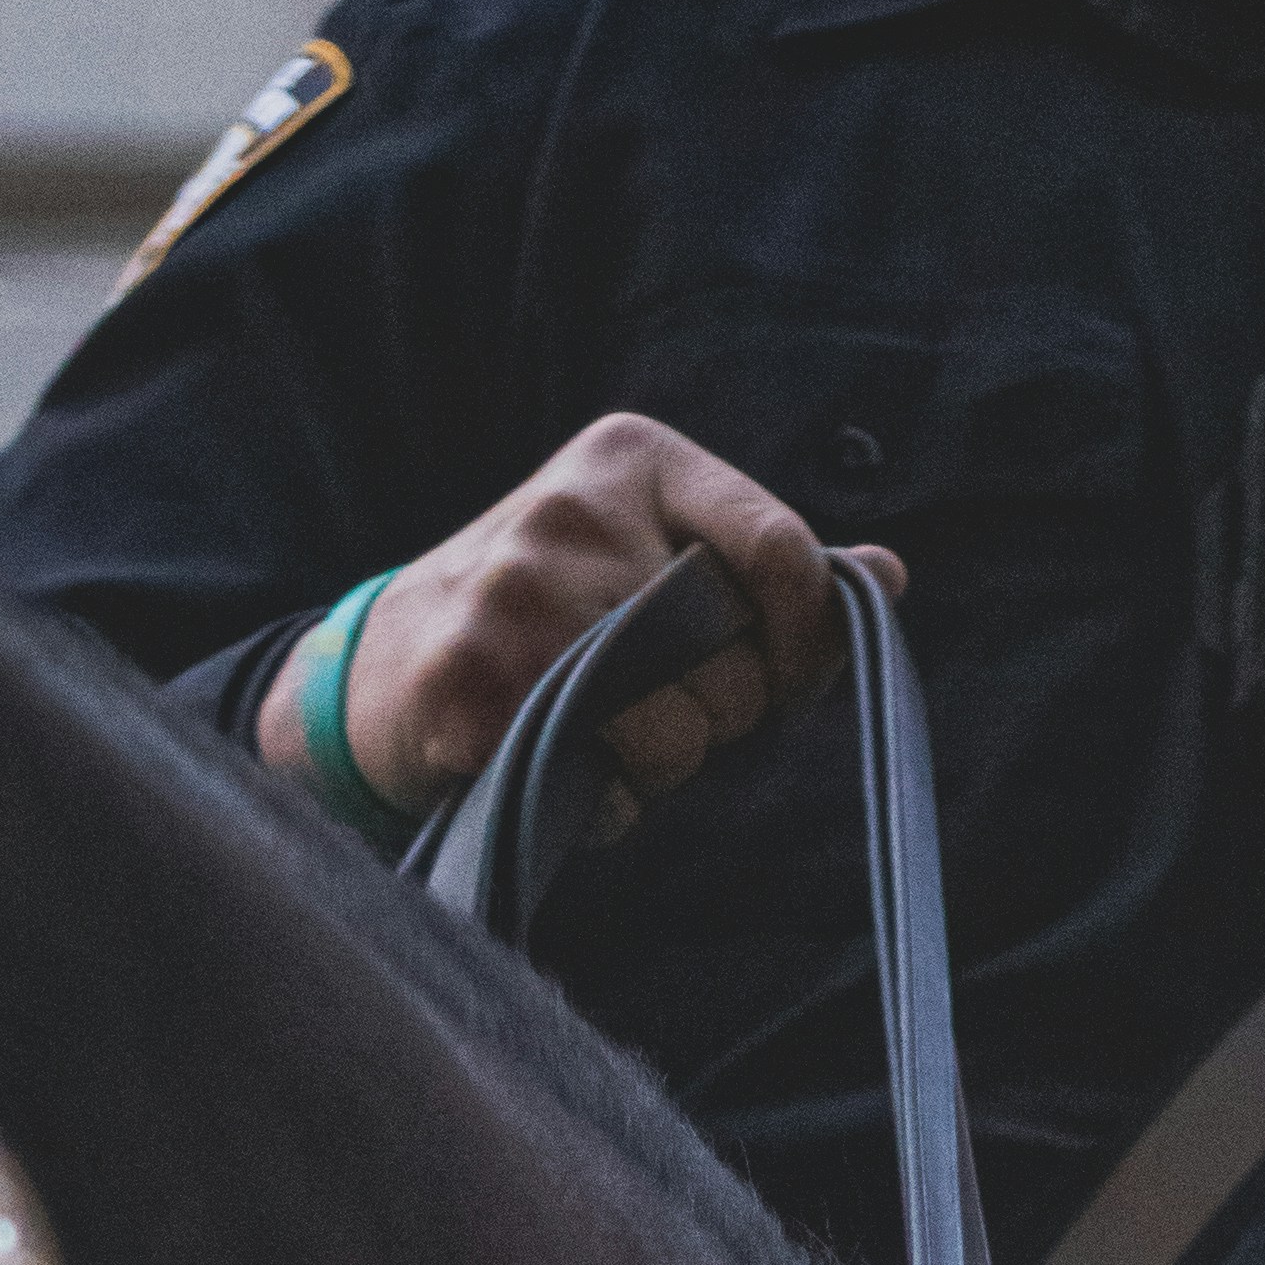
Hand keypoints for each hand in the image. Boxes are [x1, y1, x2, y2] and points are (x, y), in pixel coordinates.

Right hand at [261, 416, 905, 822]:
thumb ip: (759, 569)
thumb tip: (886, 578)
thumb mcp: (647, 555)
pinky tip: (555, 762)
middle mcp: (574, 511)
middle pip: (739, 661)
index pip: (780, 549)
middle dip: (719, 712)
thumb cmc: (545, 620)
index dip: (810, 637)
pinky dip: (603, 805)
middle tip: (646, 702)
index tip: (791, 680)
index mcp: (631, 459)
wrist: (378, 674)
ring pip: (680, 735)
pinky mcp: (478, 683)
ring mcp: (519, 595)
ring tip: (595, 732)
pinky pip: (610, 788)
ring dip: (659, 768)